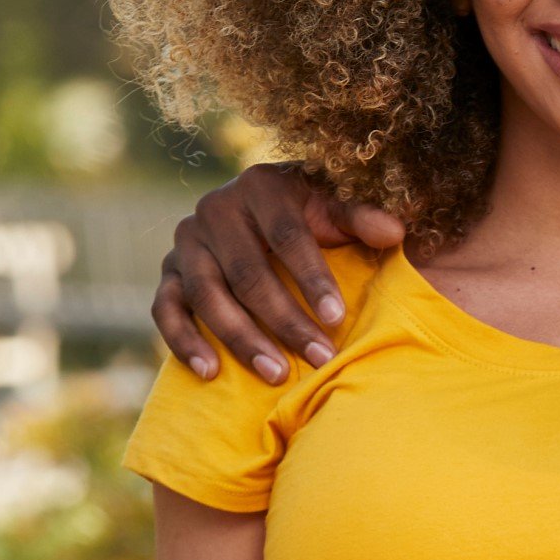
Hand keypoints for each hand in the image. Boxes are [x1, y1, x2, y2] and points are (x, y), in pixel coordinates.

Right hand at [152, 162, 404, 382]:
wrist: (259, 209)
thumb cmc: (309, 210)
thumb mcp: (335, 206)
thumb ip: (363, 218)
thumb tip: (395, 232)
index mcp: (261, 185)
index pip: (288, 237)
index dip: (313, 279)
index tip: (338, 319)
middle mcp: (216, 209)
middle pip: (248, 274)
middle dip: (286, 321)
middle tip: (319, 358)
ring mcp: (186, 242)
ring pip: (208, 296)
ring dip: (241, 339)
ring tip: (276, 374)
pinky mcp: (166, 271)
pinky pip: (165, 309)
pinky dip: (183, 341)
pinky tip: (210, 371)